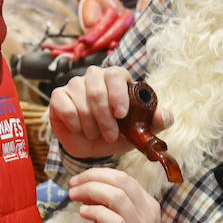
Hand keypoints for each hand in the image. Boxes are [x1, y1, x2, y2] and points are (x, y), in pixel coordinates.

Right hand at [48, 65, 172, 159]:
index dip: (118, 94)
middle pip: (97, 89)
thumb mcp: (141, 130)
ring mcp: (75, 84)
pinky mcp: (59, 96)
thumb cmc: (119, 133)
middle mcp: (95, 76)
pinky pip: (64, 105)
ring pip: (80, 100)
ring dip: (90, 124)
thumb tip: (164, 116)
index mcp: (117, 78)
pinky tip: (79, 129)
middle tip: (110, 136)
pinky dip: (73, 122)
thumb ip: (157, 121)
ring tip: (96, 134)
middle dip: (104, 118)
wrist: (94, 148)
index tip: (121, 115)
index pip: (117, 74)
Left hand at [69, 167, 169, 222]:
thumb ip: (108, 208)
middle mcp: (147, 214)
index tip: (78, 180)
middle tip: (72, 185)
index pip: (123, 177)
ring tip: (74, 196)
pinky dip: (95, 212)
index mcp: (147, 205)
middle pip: (120, 181)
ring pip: (117, 196)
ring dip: (90, 191)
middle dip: (92, 177)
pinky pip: (112, 221)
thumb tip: (86, 190)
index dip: (98, 173)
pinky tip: (83, 213)